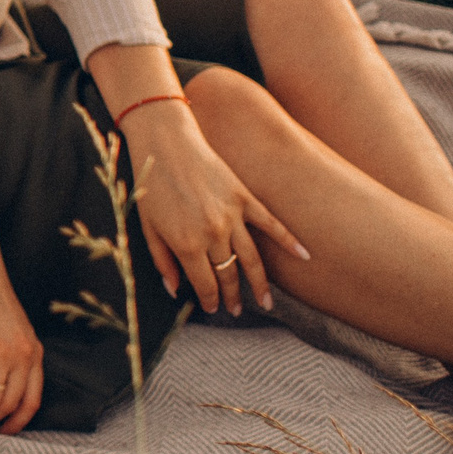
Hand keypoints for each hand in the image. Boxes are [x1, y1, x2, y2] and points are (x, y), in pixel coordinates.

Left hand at [127, 108, 309, 316]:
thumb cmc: (151, 184)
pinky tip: (305, 256)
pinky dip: (289, 241)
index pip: (205, 283)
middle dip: (232, 296)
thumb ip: (162, 261)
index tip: (213, 308)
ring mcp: (233, 216)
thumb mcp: (147, 227)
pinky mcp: (244, 197)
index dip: (210, 299)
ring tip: (266, 303)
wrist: (164, 143)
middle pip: (229, 274)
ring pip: (252, 259)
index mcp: (187, 244)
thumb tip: (174, 291)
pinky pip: (271, 224)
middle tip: (235, 310)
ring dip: (259, 284)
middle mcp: (213, 234)